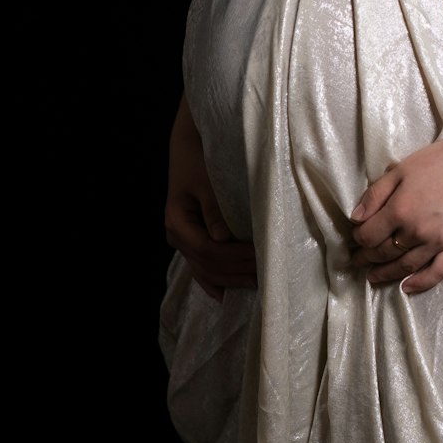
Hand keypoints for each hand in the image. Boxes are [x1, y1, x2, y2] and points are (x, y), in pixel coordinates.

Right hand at [165, 94, 256, 301]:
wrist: (188, 147)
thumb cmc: (200, 160)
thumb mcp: (206, 182)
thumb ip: (214, 210)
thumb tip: (223, 238)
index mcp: (177, 222)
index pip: (207, 250)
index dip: (233, 258)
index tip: (259, 258)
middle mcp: (176, 235)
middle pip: (207, 264)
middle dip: (236, 271)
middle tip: (265, 276)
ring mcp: (181, 240)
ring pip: (204, 269)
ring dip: (229, 279)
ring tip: (255, 285)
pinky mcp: (191, 240)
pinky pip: (200, 267)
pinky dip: (212, 281)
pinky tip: (223, 295)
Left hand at [348, 129, 442, 293]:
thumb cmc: (439, 161)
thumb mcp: (400, 170)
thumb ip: (375, 195)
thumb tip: (355, 218)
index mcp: (399, 210)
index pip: (369, 235)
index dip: (358, 239)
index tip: (356, 239)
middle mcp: (415, 231)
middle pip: (384, 253)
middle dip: (367, 258)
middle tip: (358, 260)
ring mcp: (437, 242)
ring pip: (405, 266)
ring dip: (386, 273)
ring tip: (373, 276)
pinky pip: (437, 272)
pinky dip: (420, 282)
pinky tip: (406, 287)